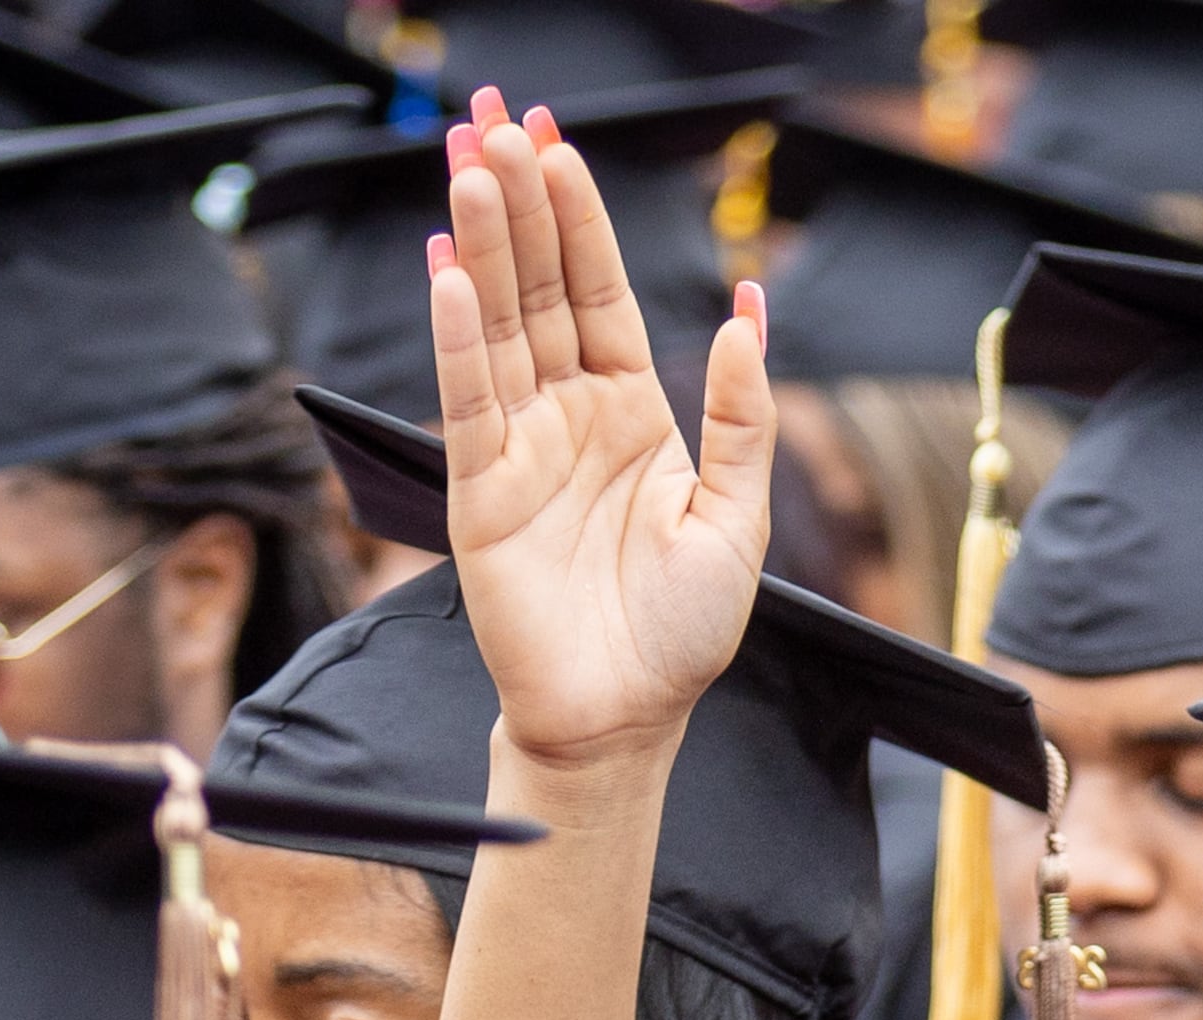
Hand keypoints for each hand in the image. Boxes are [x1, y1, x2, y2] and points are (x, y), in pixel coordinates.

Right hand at [430, 88, 770, 771]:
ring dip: (480, 247)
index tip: (556, 143)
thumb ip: (743, 417)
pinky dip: (458, 339)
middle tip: (493, 119)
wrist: (627, 716)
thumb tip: (753, 312)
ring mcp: (520, 448)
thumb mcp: (738, 518)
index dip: (577, 219)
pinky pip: (467, 402)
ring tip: (468, 169)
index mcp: (634, 412)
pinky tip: (449, 275)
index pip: (599, 293)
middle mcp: (570, 416)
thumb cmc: (684, 630)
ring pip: (497, 328)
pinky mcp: (480, 492)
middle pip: (537, 290)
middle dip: (517, 205)